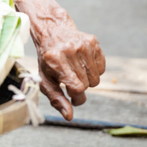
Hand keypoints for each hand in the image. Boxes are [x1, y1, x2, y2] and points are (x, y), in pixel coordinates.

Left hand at [13, 0, 105, 119]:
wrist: (51, 30)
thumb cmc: (47, 59)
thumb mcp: (44, 78)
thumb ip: (56, 99)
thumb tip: (69, 116)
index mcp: (56, 60)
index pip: (77, 88)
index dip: (77, 97)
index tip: (72, 96)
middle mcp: (70, 50)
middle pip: (87, 84)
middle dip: (80, 87)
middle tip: (70, 79)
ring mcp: (83, 44)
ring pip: (97, 78)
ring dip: (88, 79)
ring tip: (75, 70)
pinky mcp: (93, 41)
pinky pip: (102, 67)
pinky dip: (94, 69)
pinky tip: (82, 62)